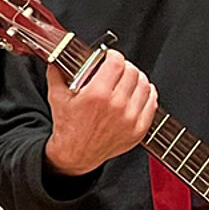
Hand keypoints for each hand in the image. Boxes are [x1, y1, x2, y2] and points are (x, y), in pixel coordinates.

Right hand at [44, 51, 156, 175]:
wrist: (76, 154)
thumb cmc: (68, 127)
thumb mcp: (57, 97)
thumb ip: (56, 74)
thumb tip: (56, 58)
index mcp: (96, 95)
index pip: (117, 62)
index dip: (113, 55)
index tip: (110, 57)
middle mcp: (116, 105)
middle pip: (132, 71)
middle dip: (124, 67)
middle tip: (116, 70)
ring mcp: (130, 118)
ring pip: (145, 84)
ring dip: (137, 79)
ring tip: (127, 81)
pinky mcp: (139, 128)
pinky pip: (152, 102)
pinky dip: (147, 94)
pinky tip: (137, 93)